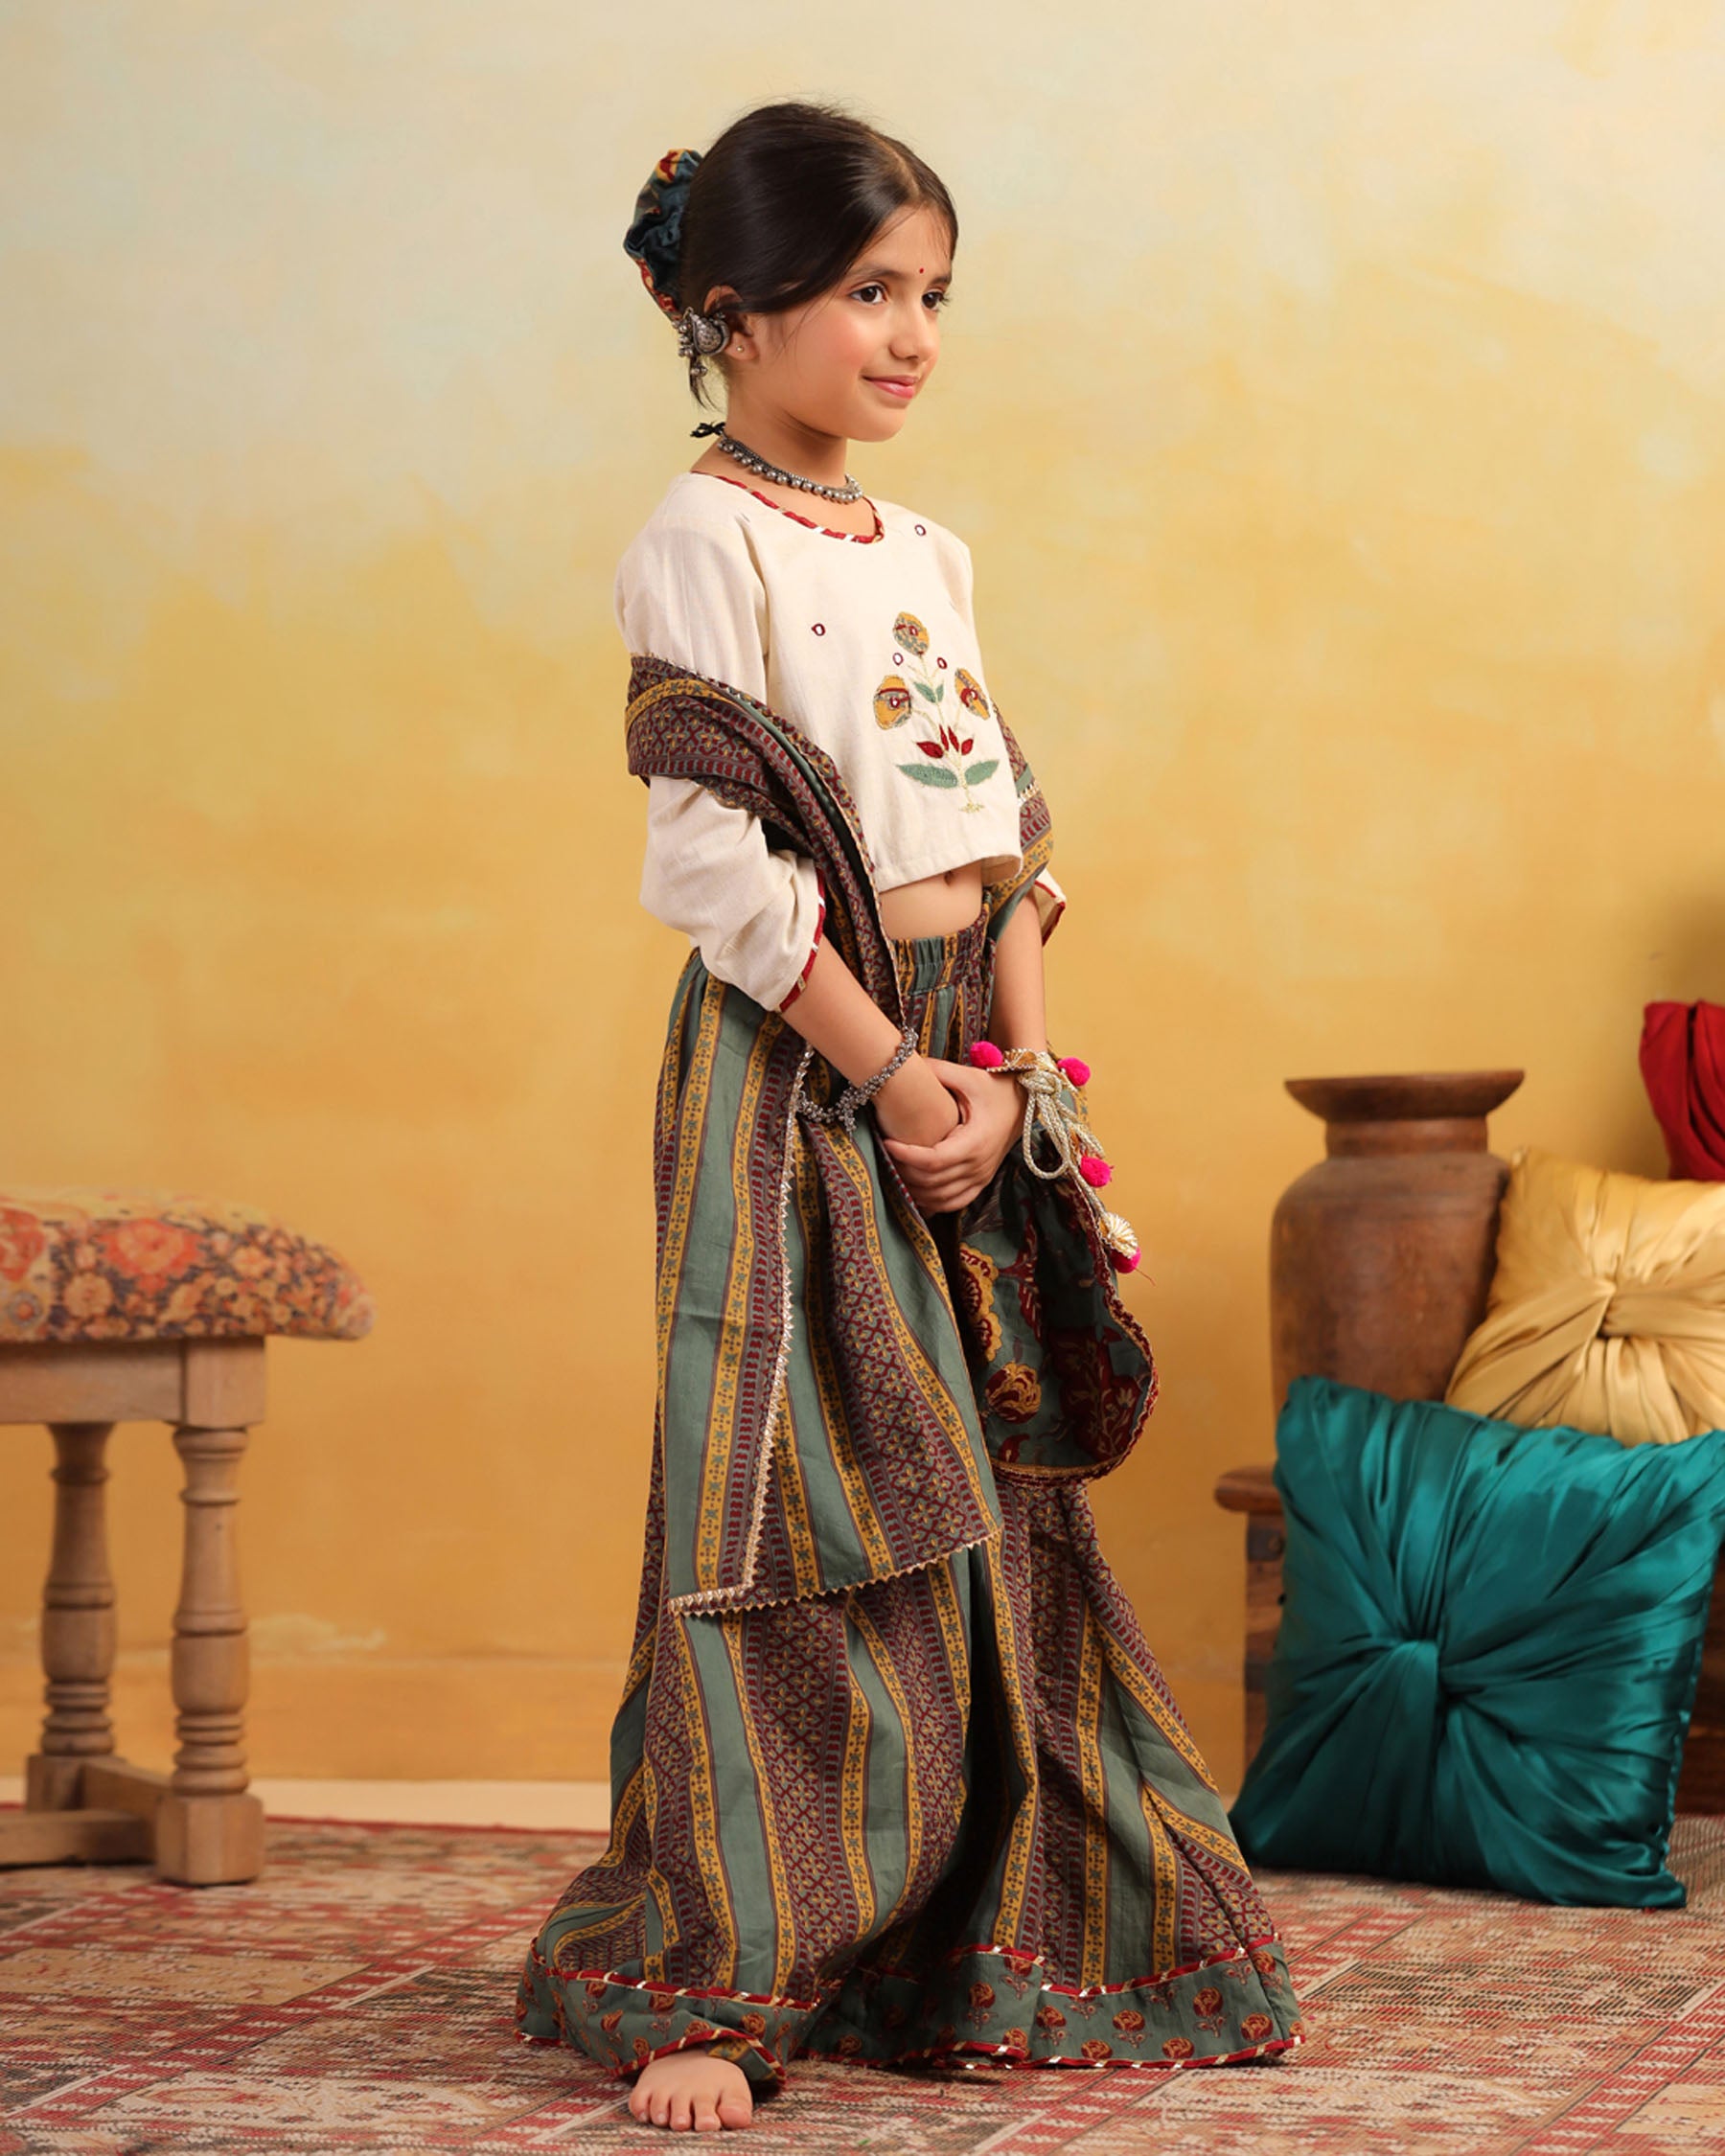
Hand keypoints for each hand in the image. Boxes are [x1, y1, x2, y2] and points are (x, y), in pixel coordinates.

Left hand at [879, 1058, 1023, 1215]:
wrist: (1023, 1103)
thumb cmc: (994, 1088)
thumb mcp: (968, 1076)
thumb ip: (938, 1071)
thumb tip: (904, 1062)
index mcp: (975, 1141)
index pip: (933, 1160)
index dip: (906, 1155)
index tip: (887, 1142)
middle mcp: (979, 1165)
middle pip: (932, 1181)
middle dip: (903, 1171)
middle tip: (884, 1155)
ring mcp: (981, 1178)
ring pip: (940, 1198)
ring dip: (914, 1189)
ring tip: (894, 1171)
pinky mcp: (981, 1183)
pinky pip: (953, 1203)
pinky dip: (931, 1202)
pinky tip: (914, 1191)